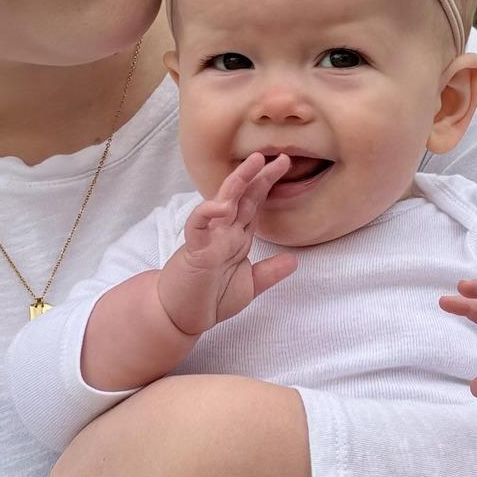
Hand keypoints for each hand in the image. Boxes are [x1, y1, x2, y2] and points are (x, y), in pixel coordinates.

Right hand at [158, 153, 297, 337]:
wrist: (181, 318)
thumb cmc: (209, 299)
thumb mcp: (250, 286)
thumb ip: (269, 272)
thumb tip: (294, 261)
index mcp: (237, 238)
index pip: (254, 205)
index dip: (267, 185)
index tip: (285, 166)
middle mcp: (224, 232)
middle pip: (243, 197)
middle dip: (259, 176)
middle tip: (280, 158)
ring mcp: (209, 238)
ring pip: (222, 202)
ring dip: (237, 182)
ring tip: (253, 163)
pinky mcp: (194, 249)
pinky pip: (198, 225)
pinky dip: (208, 213)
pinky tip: (222, 205)